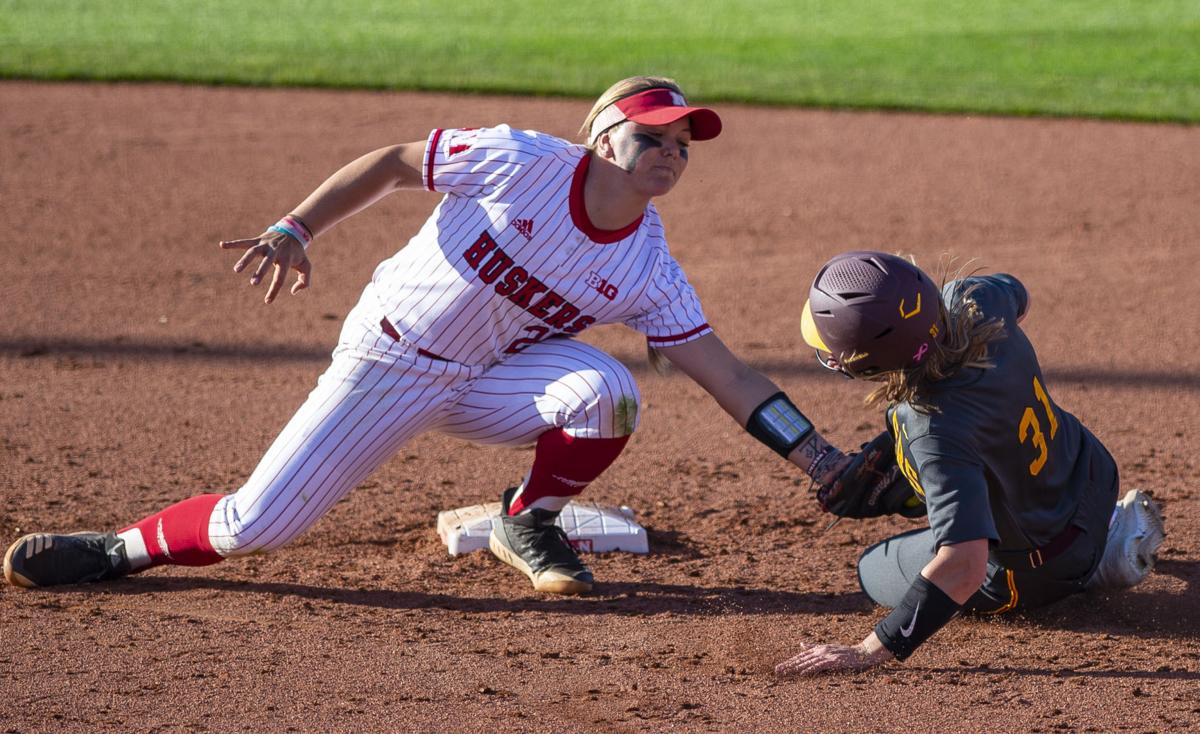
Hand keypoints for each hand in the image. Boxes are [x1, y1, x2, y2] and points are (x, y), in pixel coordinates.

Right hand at [220, 231, 311, 302]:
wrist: (293, 232)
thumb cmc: (297, 253)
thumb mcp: (306, 266)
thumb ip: (304, 281)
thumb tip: (292, 291)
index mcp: (286, 259)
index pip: (280, 277)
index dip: (274, 290)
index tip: (268, 301)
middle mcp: (275, 251)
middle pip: (267, 262)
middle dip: (260, 272)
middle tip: (254, 283)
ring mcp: (265, 244)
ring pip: (253, 251)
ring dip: (245, 260)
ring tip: (236, 270)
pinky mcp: (258, 240)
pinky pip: (244, 241)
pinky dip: (233, 243)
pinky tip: (222, 245)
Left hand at [774, 641, 891, 677]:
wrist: (861, 653)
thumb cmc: (844, 653)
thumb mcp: (827, 648)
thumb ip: (813, 646)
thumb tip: (801, 644)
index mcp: (818, 649)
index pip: (801, 656)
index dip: (790, 661)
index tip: (780, 666)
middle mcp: (820, 651)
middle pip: (801, 658)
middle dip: (788, 664)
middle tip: (776, 670)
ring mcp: (826, 655)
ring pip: (807, 662)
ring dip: (795, 667)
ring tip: (785, 672)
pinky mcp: (833, 660)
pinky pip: (819, 665)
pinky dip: (810, 668)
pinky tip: (802, 672)